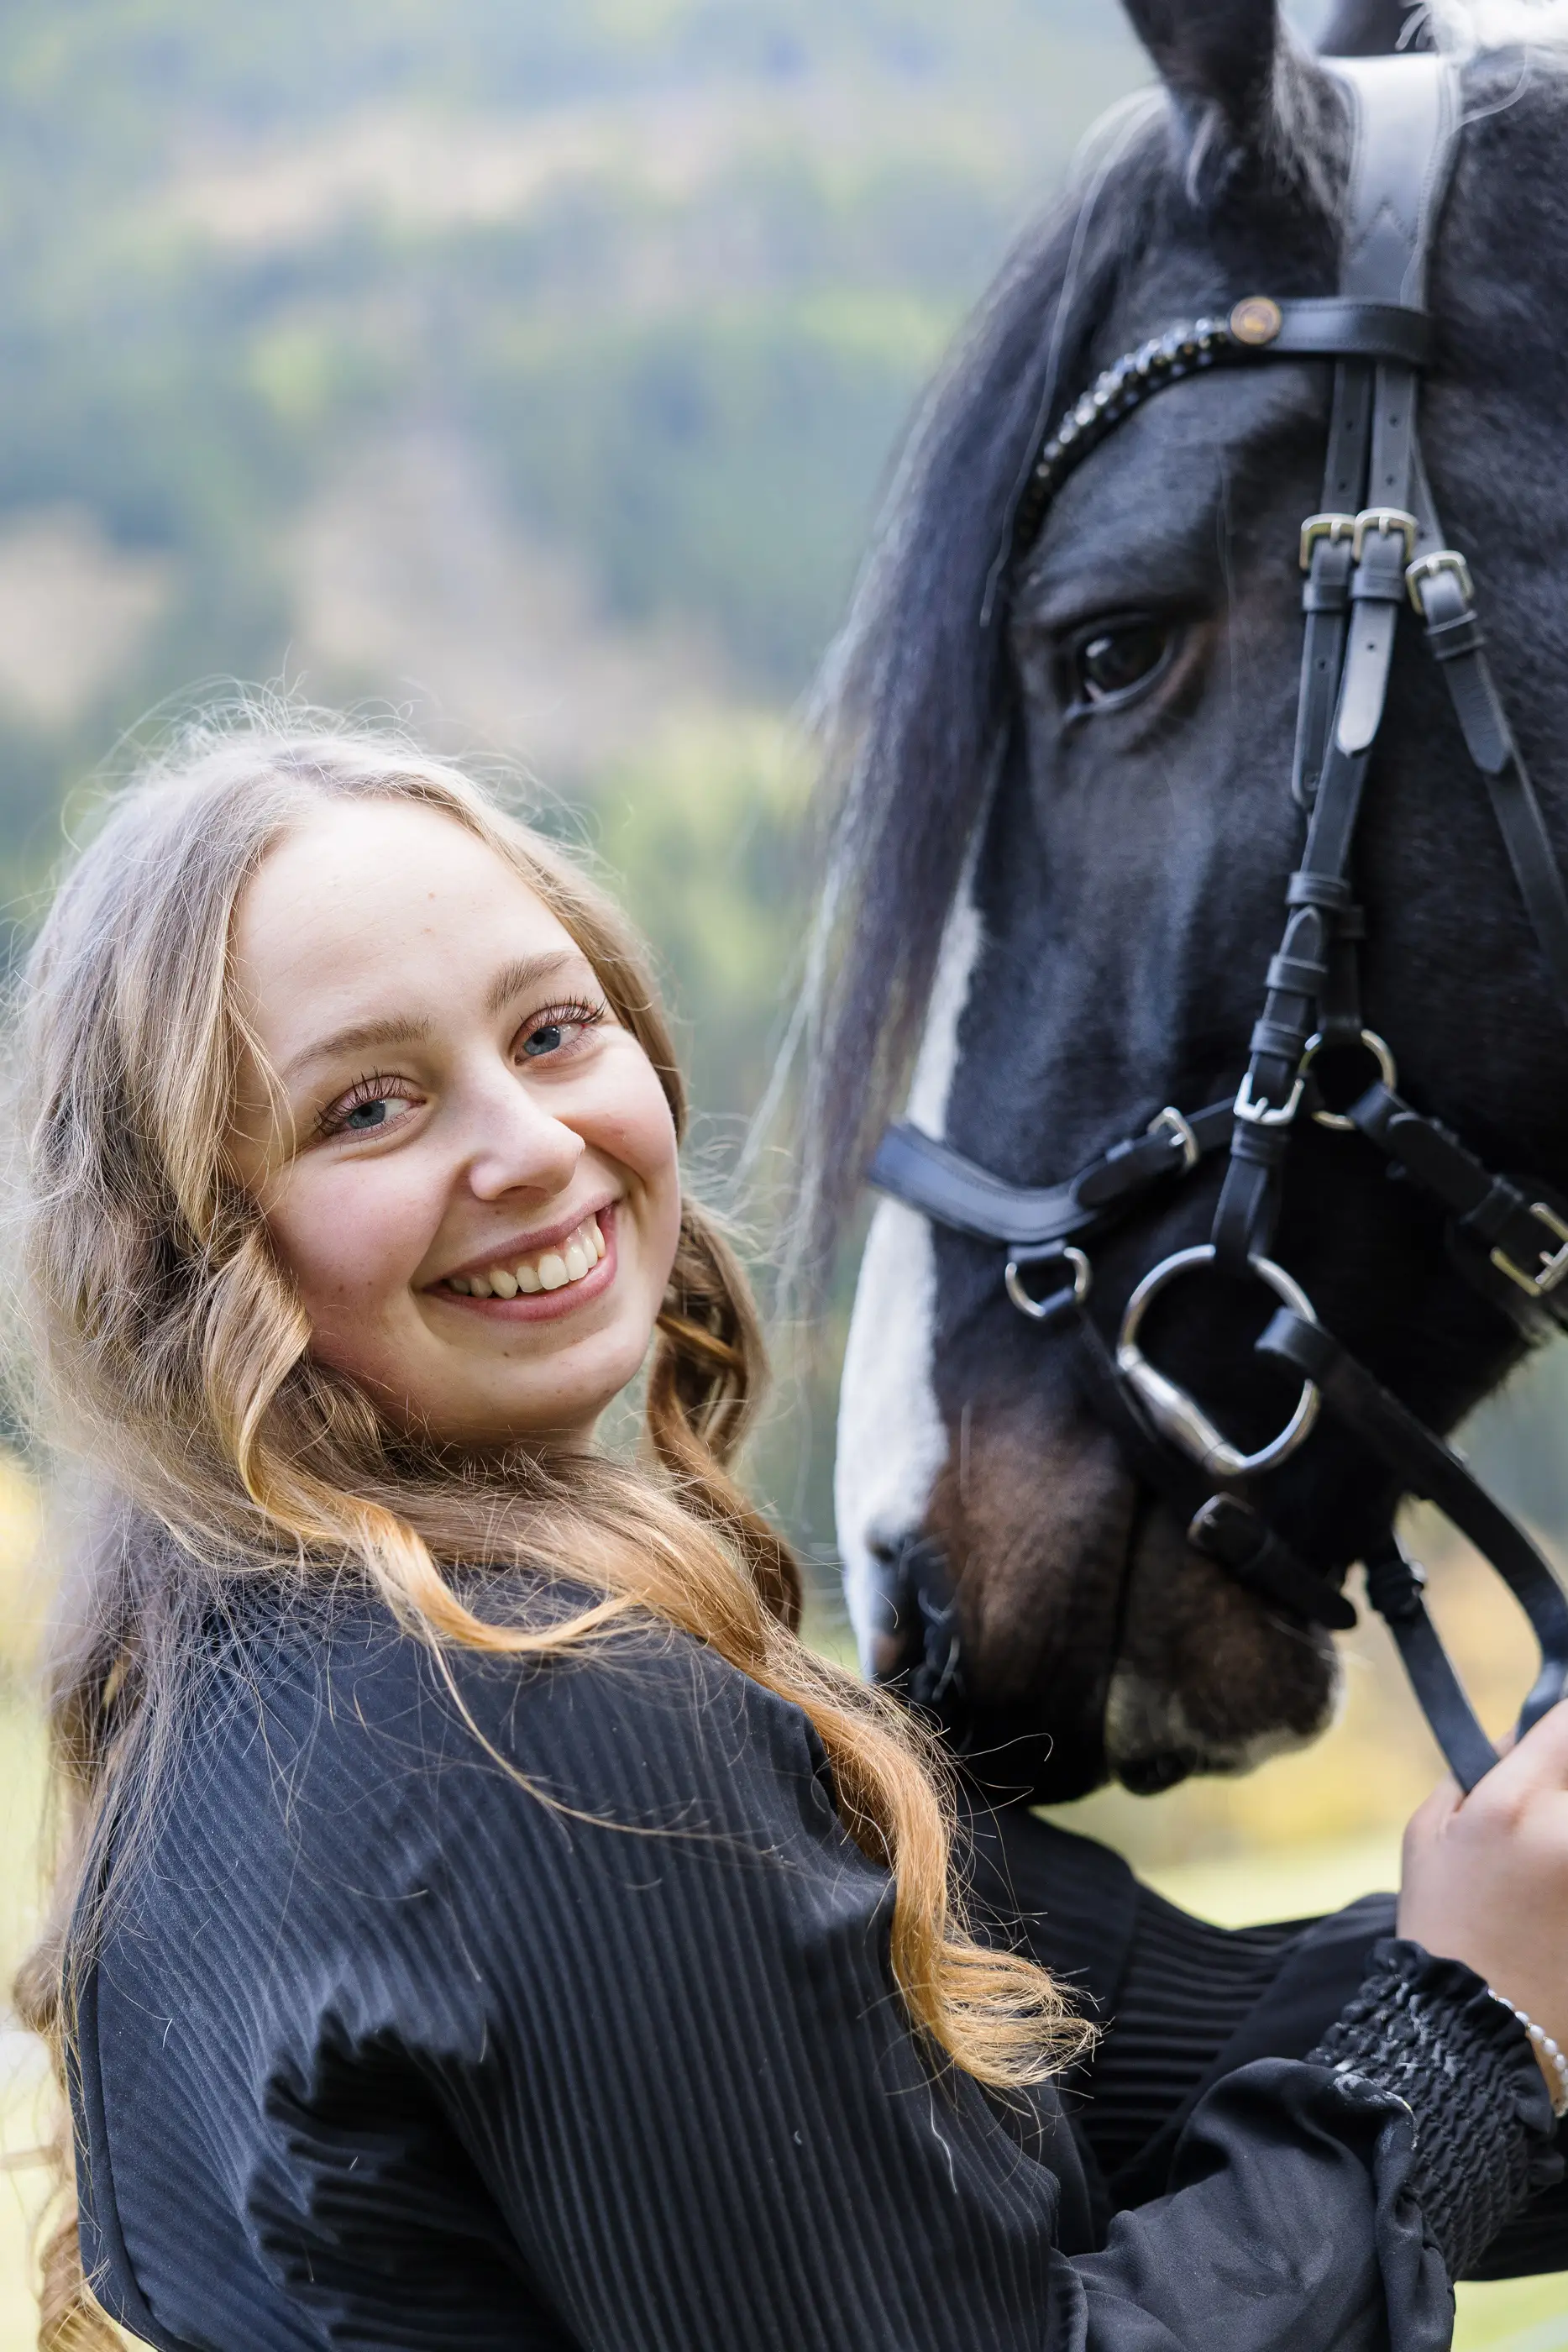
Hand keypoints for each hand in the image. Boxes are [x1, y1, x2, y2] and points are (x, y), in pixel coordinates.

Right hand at [1398, 1697, 1567, 2092]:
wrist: (1479, 2035)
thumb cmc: (1444, 1928)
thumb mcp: (1429, 1833)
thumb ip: (1479, 1768)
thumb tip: (1527, 1732)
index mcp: (1516, 1804)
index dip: (1563, 1719)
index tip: (1558, 1730)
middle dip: (1565, 1781)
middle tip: (1545, 1815)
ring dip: (1564, 1831)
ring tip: (1545, 1867)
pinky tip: (1555, 1900)